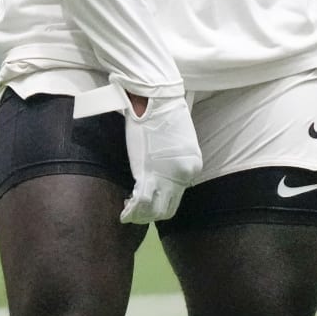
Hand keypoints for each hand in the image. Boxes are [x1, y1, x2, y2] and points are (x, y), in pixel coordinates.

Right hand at [118, 92, 201, 223]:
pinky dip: (131, 212)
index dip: (162, 202)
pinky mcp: (147, 173)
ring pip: (154, 211)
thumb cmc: (165, 115)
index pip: (179, 196)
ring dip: (141, 216)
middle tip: (139, 211)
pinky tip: (124, 213)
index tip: (150, 200)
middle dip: (152, 214)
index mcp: (192, 167)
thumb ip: (175, 160)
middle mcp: (184, 176)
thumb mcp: (180, 141)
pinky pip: (140, 202)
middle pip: (169, 209)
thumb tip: (165, 171)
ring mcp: (165, 176)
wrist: (157, 99)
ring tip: (129, 212)